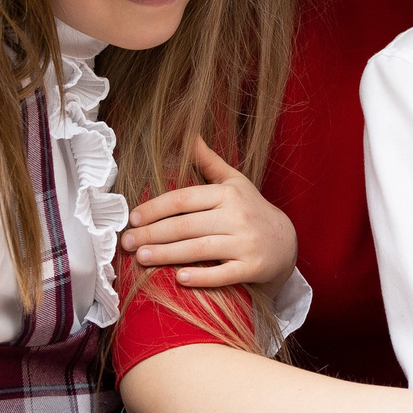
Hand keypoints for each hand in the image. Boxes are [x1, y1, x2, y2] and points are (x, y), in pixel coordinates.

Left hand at [120, 138, 297, 289]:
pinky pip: (223, 273)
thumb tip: (188, 134)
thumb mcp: (234, 182)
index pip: (184, 199)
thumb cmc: (251, 210)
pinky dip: (202, 276)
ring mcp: (246, 242)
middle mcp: (237, 216)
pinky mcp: (253, 267)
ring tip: (141, 258)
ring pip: (200, 249)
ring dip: (167, 255)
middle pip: (186, 225)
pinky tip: (179, 278)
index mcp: (227, 193)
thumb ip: (208, 162)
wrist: (286, 243)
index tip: (133, 217)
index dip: (156, 207)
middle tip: (127, 242)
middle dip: (153, 233)